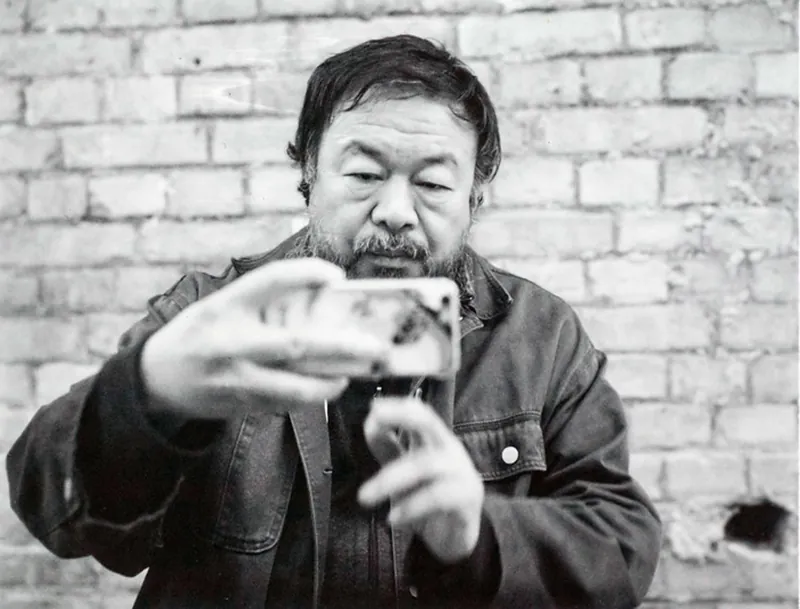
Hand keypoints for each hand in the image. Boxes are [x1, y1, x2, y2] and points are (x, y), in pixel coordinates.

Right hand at [140, 258, 389, 419]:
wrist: (157, 378)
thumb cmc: (200, 333)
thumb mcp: (222, 305)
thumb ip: (263, 299)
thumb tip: (321, 290)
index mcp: (226, 307)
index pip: (270, 281)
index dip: (305, 274)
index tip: (335, 275)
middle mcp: (232, 341)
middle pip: (295, 344)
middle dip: (339, 346)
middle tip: (372, 345)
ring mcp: (238, 377)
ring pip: (295, 385)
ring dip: (331, 381)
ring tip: (353, 373)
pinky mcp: (242, 404)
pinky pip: (285, 402)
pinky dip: (310, 395)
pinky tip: (329, 385)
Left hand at [358, 397, 484, 563]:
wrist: (457, 539)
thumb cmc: (429, 500)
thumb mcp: (404, 472)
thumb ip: (388, 448)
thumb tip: (370, 422)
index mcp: (435, 441)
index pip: (419, 413)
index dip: (397, 407)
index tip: (372, 408)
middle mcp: (450, 450)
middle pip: (429, 423)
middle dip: (401, 417)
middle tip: (373, 420)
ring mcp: (462, 472)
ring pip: (425, 465)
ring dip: (390, 480)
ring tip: (364, 497)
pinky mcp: (468, 499)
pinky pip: (438, 497)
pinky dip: (411, 507)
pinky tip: (393, 519)